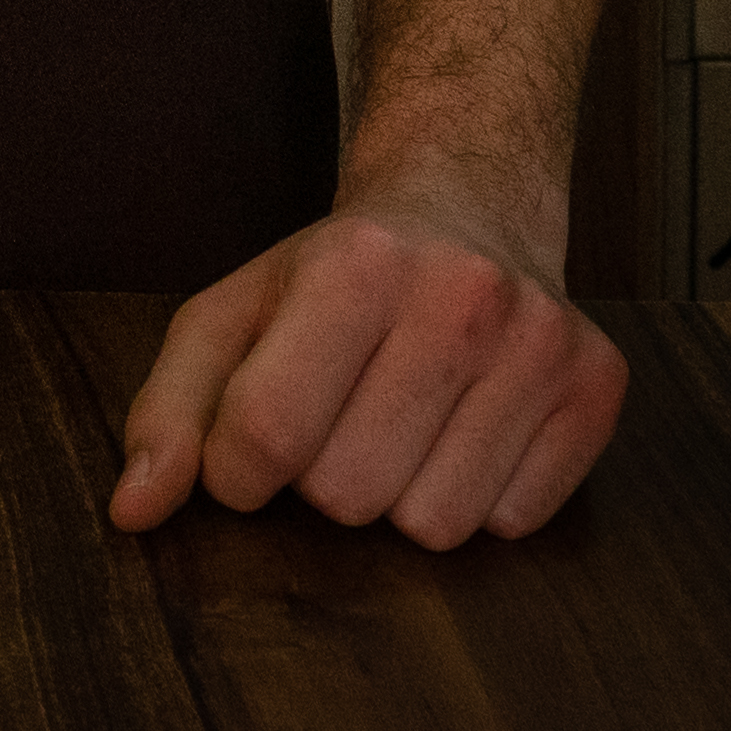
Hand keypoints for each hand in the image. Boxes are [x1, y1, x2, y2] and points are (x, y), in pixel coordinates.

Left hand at [104, 165, 626, 549]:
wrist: (469, 204)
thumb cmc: (333, 278)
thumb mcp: (232, 315)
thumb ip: (168, 410)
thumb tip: (131, 511)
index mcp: (355, 263)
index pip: (264, 434)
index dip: (238, 468)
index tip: (251, 445)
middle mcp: (461, 293)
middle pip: (348, 493)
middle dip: (324, 477)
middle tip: (344, 413)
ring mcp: (542, 339)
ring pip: (435, 526)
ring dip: (401, 496)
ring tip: (403, 421)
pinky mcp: (599, 384)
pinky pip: (513, 524)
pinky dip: (479, 498)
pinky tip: (467, 427)